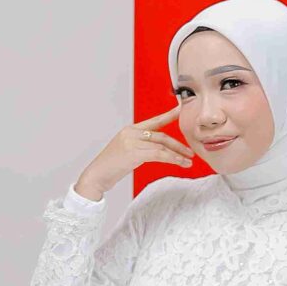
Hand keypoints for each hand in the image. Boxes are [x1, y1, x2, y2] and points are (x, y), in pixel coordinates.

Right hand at [73, 106, 195, 198]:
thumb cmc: (110, 167)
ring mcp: (131, 141)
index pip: (154, 121)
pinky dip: (172, 159)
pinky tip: (179, 163)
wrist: (96, 176)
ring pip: (161, 146)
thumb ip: (141, 147)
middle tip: (190, 152)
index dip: (168, 115)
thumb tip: (158, 150)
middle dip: (178, 145)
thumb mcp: (126, 152)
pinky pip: (158, 154)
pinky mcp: (133, 153)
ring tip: (188, 162)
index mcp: (129, 130)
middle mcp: (131, 133)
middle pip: (161, 136)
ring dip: (177, 155)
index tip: (180, 109)